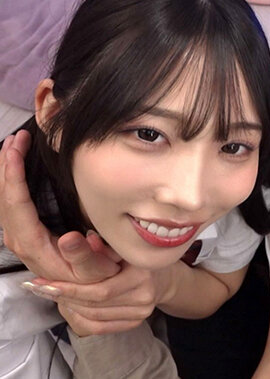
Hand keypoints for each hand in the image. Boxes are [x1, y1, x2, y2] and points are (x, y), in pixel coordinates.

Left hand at [0, 130, 119, 281]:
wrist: (88, 293)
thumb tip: (72, 239)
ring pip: (2, 198)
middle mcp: (20, 240)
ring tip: (13, 144)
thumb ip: (85, 257)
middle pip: (3, 197)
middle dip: (5, 164)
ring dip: (5, 170)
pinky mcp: (24, 233)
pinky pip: (9, 202)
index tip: (16, 149)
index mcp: (34, 245)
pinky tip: (14, 167)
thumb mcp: (98, 272)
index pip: (15, 204)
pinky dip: (9, 180)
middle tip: (16, 137)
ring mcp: (20, 236)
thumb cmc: (97, 279)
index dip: (12, 175)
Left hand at [32, 259, 175, 336]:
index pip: (100, 288)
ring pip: (94, 316)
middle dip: (64, 295)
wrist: (162, 276)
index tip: (44, 281)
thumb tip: (86, 239)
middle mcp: (144, 295)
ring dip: (69, 306)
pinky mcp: (135, 322)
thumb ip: (104, 247)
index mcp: (142, 273)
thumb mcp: (122, 245)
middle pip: (95, 304)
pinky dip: (79, 319)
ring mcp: (141, 311)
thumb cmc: (136, 256)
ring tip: (52, 294)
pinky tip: (68, 307)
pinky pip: (99, 327)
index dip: (70, 287)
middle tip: (41, 287)